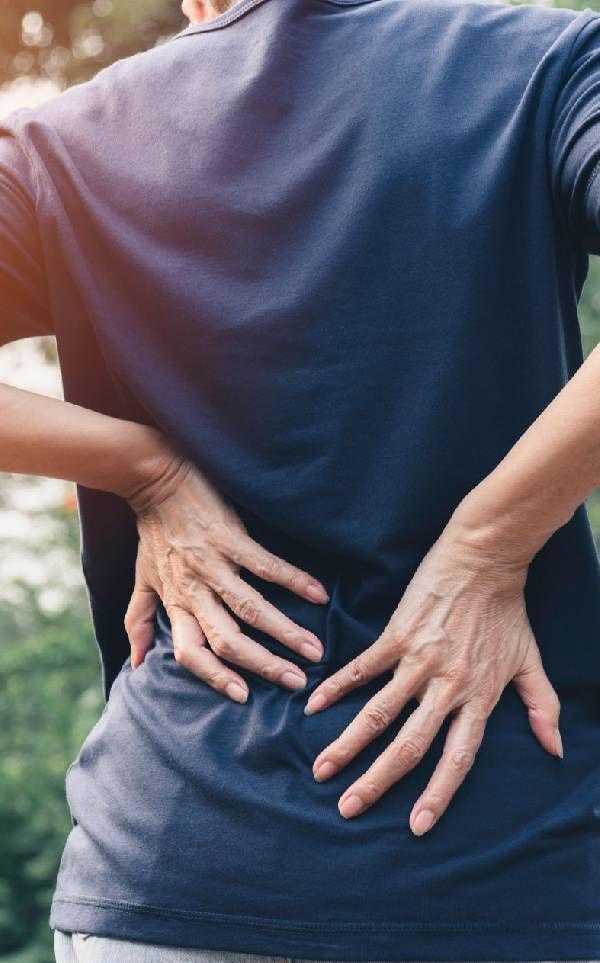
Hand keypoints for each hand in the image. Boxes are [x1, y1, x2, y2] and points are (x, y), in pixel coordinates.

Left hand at [122, 443, 328, 702]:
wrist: (155, 477)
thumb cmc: (152, 531)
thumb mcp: (142, 579)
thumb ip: (138, 622)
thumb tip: (136, 665)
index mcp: (175, 603)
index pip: (192, 652)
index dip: (215, 677)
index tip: (243, 696)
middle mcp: (194, 589)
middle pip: (229, 639)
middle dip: (264, 665)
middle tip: (298, 682)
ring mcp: (213, 564)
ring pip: (251, 609)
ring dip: (285, 632)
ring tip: (315, 650)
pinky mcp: (230, 536)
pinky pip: (265, 565)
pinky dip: (293, 580)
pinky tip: (319, 595)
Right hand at [304, 517, 562, 833]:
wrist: (485, 559)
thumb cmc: (508, 611)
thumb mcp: (531, 661)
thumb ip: (542, 706)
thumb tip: (556, 750)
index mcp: (479, 697)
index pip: (457, 757)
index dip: (438, 794)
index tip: (416, 826)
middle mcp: (447, 686)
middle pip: (409, 744)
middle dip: (377, 781)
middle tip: (348, 809)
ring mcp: (419, 660)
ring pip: (379, 712)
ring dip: (348, 743)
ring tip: (323, 770)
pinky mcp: (397, 635)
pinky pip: (363, 667)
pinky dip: (338, 687)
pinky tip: (314, 706)